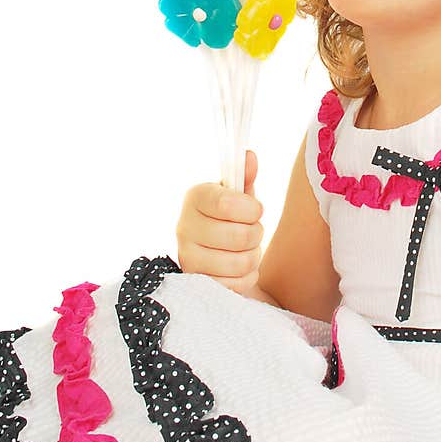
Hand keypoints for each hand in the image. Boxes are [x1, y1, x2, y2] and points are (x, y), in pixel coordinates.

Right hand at [176, 150, 264, 294]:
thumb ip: (245, 176)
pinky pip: (236, 284)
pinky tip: (238, 267)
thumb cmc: (231, 217)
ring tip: (245, 249)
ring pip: (240, 262)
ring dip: (253, 256)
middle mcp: (184, 226)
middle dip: (256, 234)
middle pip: (240, 236)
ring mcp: (188, 257)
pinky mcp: (197, 283)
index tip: (254, 209)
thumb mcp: (239, 195)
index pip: (228, 204)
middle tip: (251, 230)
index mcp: (195, 197)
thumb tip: (249, 157)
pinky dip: (246, 277)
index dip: (251, 209)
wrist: (218, 251)